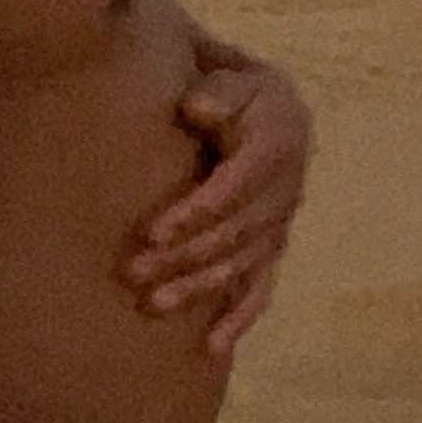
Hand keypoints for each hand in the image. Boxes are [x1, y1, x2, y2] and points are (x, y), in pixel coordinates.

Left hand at [125, 41, 295, 352]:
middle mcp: (288, 189)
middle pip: (237, 232)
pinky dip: (241, 317)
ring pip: (244, 263)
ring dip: (201, 287)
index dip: (198, 212)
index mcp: (280, 144)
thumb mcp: (233, 76)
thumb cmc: (235, 89)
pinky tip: (214, 346)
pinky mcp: (272, 247)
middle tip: (133, 272)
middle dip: (186, 256)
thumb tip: (196, 109)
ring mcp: (281, 223)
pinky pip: (262, 287)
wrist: (267, 107)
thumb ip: (218, 91)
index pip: (238, 186)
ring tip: (154, 305)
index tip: (153, 232)